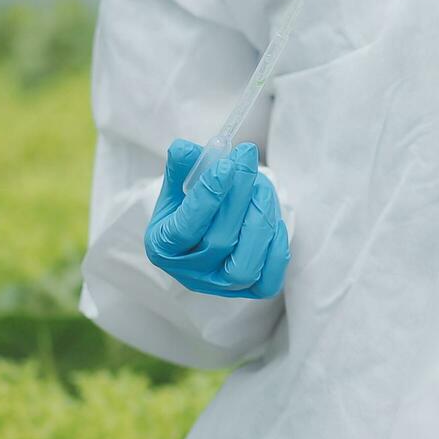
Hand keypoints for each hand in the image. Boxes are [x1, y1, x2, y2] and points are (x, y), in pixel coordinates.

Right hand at [145, 140, 290, 299]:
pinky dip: (276, 246)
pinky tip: (272, 217)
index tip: (227, 165)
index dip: (208, 197)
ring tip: (261, 186)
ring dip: (260, 219)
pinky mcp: (251, 290)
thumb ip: (184, 166)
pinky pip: (270, 278)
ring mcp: (220, 286)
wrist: (211, 228)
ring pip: (245, 265)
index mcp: (162, 246)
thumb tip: (184, 148)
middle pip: (219, 242)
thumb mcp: (181, 183)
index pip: (184, 228)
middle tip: (248, 161)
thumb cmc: (192, 203)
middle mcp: (188, 272)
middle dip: (239, 197)